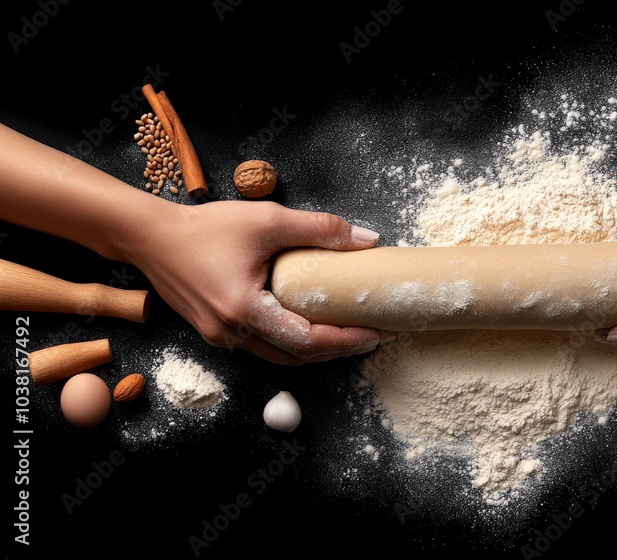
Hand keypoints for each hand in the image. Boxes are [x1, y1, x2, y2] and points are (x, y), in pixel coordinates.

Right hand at [120, 200, 390, 364]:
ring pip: (280, 355)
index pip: (307, 340)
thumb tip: (367, 239)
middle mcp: (231, 333)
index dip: (346, 340)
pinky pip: (263, 345)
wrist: (148, 236)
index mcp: (244, 310)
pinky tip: (312, 325)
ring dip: (316, 348)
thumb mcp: (267, 219)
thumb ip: (319, 229)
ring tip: (349, 333)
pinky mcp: (215, 332)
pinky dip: (292, 341)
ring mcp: (220, 337)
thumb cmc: (204, 227)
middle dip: (338, 348)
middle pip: (297, 356)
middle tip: (372, 336)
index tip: (376, 333)